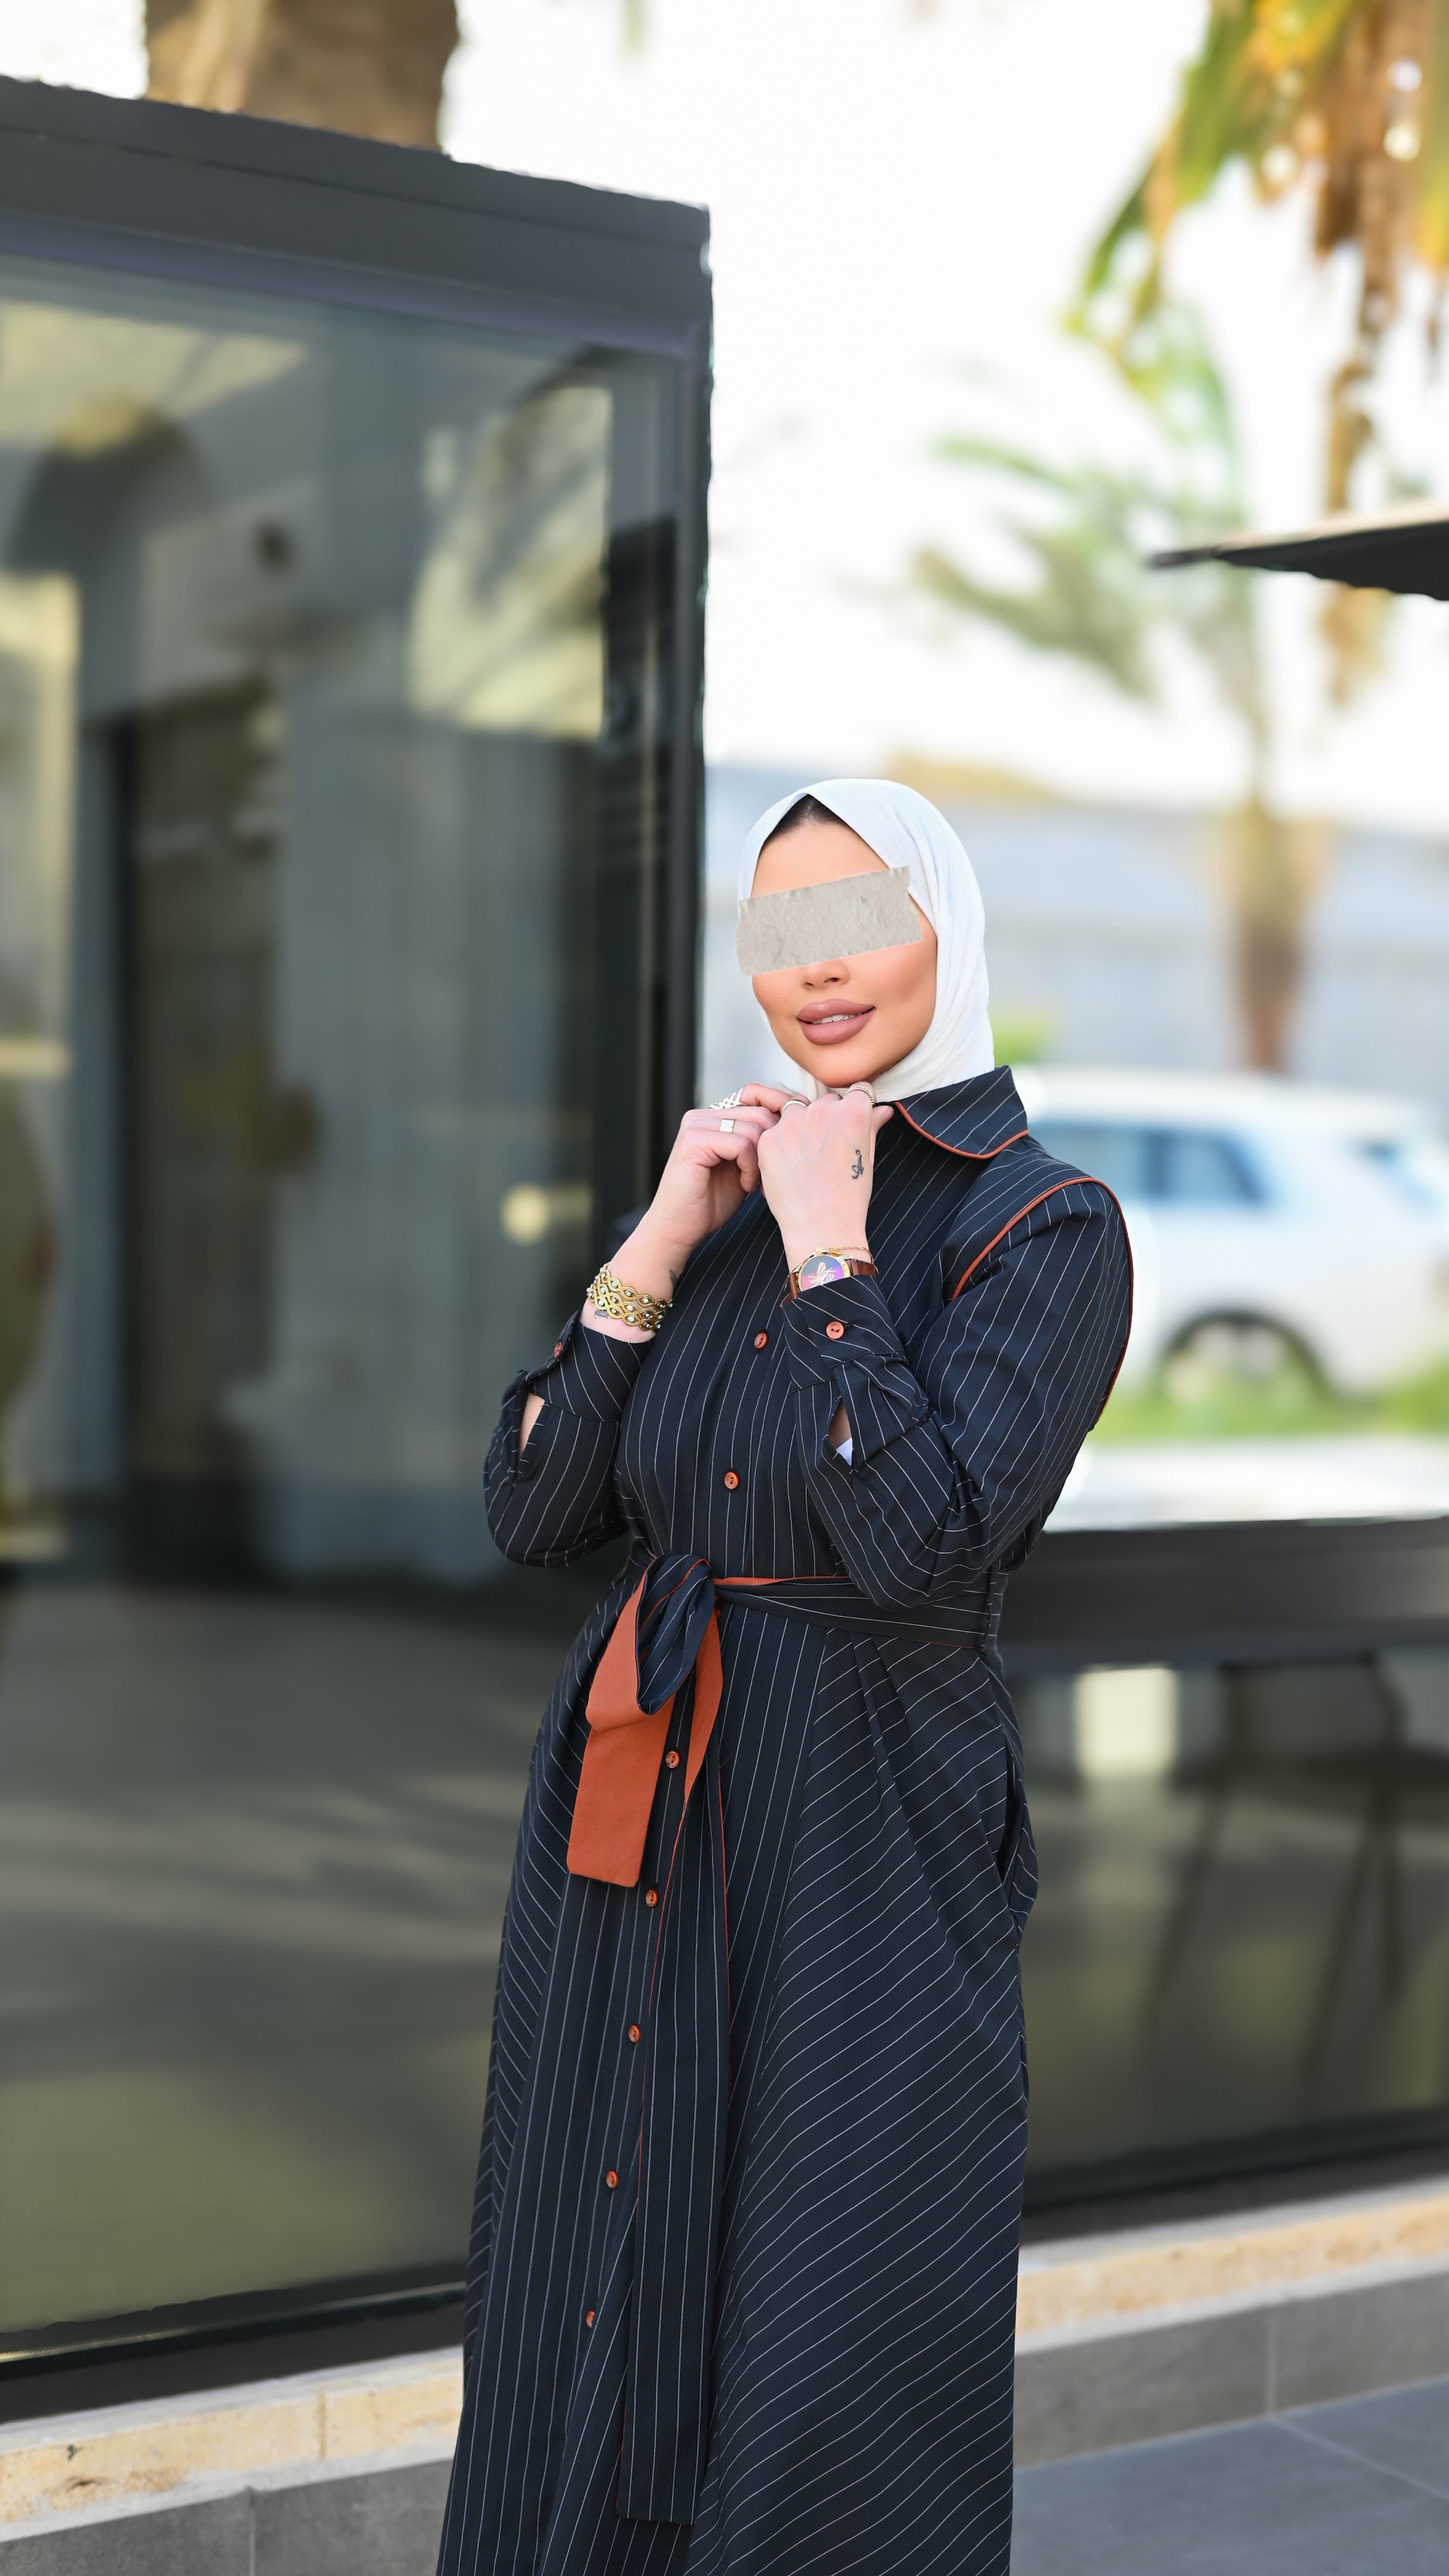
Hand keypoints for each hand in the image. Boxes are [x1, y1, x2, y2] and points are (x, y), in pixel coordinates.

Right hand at [599, 1086, 805, 1321]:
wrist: (678, 1230)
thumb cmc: (710, 1203)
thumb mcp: (742, 1166)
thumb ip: (758, 1142)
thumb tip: (795, 1123)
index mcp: (712, 1116)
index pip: (758, 1099)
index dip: (779, 1122)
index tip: (791, 1151)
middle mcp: (702, 1114)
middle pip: (761, 1113)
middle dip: (774, 1146)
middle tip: (768, 1176)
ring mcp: (695, 1125)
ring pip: (754, 1128)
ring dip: (763, 1160)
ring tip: (754, 1183)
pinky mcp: (693, 1141)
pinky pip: (741, 1143)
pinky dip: (751, 1168)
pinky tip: (745, 1186)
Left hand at [756, 1087, 892, 1272]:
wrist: (821, 1227)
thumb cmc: (849, 1197)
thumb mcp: (868, 1158)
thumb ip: (872, 1126)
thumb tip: (883, 1110)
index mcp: (853, 1111)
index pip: (857, 1091)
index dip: (856, 1107)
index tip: (852, 1121)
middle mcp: (822, 1110)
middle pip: (826, 1101)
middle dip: (828, 1117)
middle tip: (827, 1148)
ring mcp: (792, 1123)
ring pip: (797, 1110)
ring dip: (801, 1124)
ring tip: (806, 1157)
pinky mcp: (769, 1138)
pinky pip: (776, 1129)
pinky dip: (781, 1143)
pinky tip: (790, 1165)